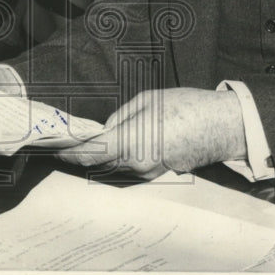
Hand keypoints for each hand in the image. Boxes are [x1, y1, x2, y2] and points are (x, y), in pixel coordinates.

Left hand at [56, 88, 246, 179]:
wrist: (221, 127)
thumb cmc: (186, 108)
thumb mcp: (146, 101)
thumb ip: (120, 118)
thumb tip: (104, 130)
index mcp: (129, 144)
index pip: (88, 155)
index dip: (67, 153)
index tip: (53, 146)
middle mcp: (135, 165)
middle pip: (96, 163)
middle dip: (79, 153)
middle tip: (62, 142)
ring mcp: (147, 173)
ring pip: (112, 166)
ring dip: (97, 156)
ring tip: (82, 141)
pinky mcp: (156, 174)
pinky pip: (128, 167)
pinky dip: (115, 158)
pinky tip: (110, 145)